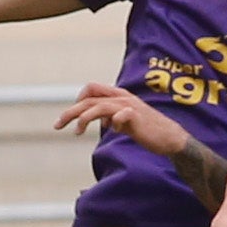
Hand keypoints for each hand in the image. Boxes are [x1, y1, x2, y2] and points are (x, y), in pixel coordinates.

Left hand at [54, 82, 184, 153]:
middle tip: (57, 125)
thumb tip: (102, 121)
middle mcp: (122, 97)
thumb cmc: (147, 129)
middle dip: (70, 112)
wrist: (169, 138)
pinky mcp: (136, 116)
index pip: (91, 88)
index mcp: (118, 96)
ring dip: (83, 119)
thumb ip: (112, 117)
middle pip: (89, 98)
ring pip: (98, 106)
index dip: (78, 100)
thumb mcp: (125, 121)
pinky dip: (112, 123)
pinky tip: (113, 131)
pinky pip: (119, 116)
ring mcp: (129, 106)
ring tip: (76, 132)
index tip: (71, 116)